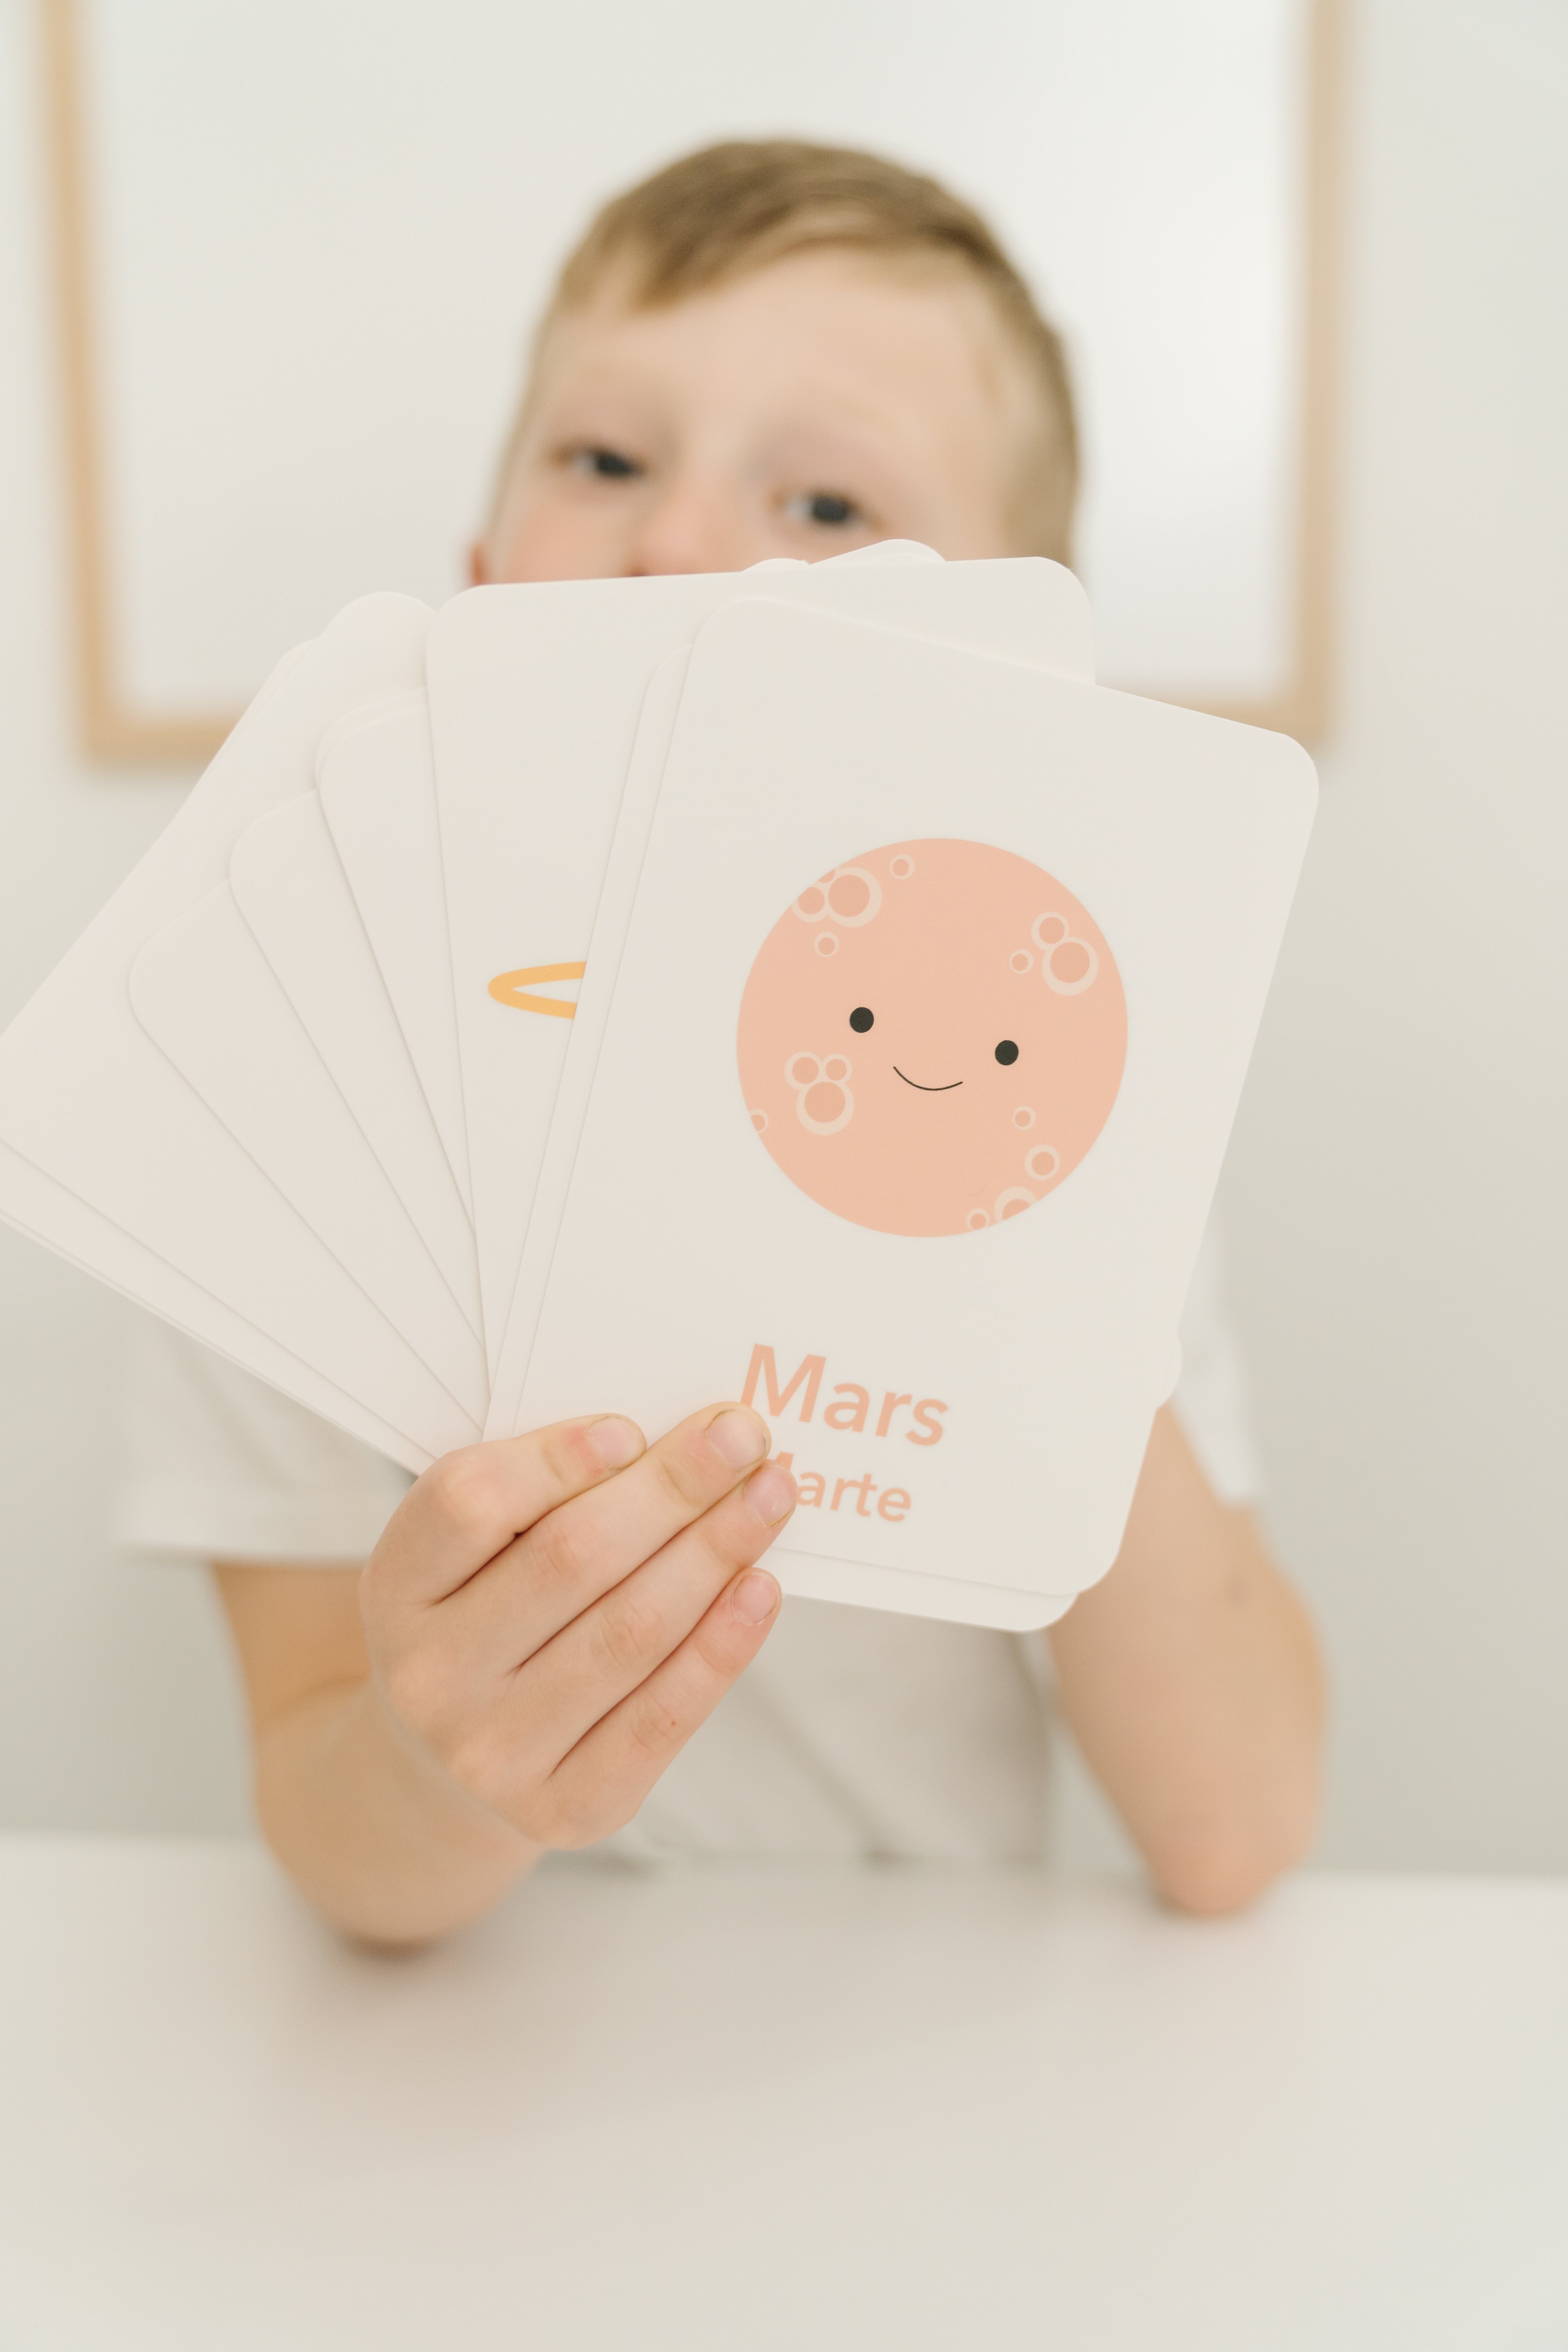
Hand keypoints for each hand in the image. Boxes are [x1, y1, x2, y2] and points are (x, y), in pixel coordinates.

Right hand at [359, 1406, 793, 1848]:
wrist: (448, 1771)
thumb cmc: (486, 1620)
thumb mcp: (474, 1554)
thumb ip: (541, 1494)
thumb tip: (673, 1444)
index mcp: (396, 1586)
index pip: (468, 1503)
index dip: (557, 1459)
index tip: (633, 1428)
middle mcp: (430, 1676)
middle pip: (569, 1558)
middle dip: (672, 1488)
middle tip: (744, 1436)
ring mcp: (491, 1752)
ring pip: (628, 1631)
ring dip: (714, 1552)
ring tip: (770, 1496)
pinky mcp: (564, 1809)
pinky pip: (661, 1717)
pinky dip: (721, 1646)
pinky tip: (760, 1587)